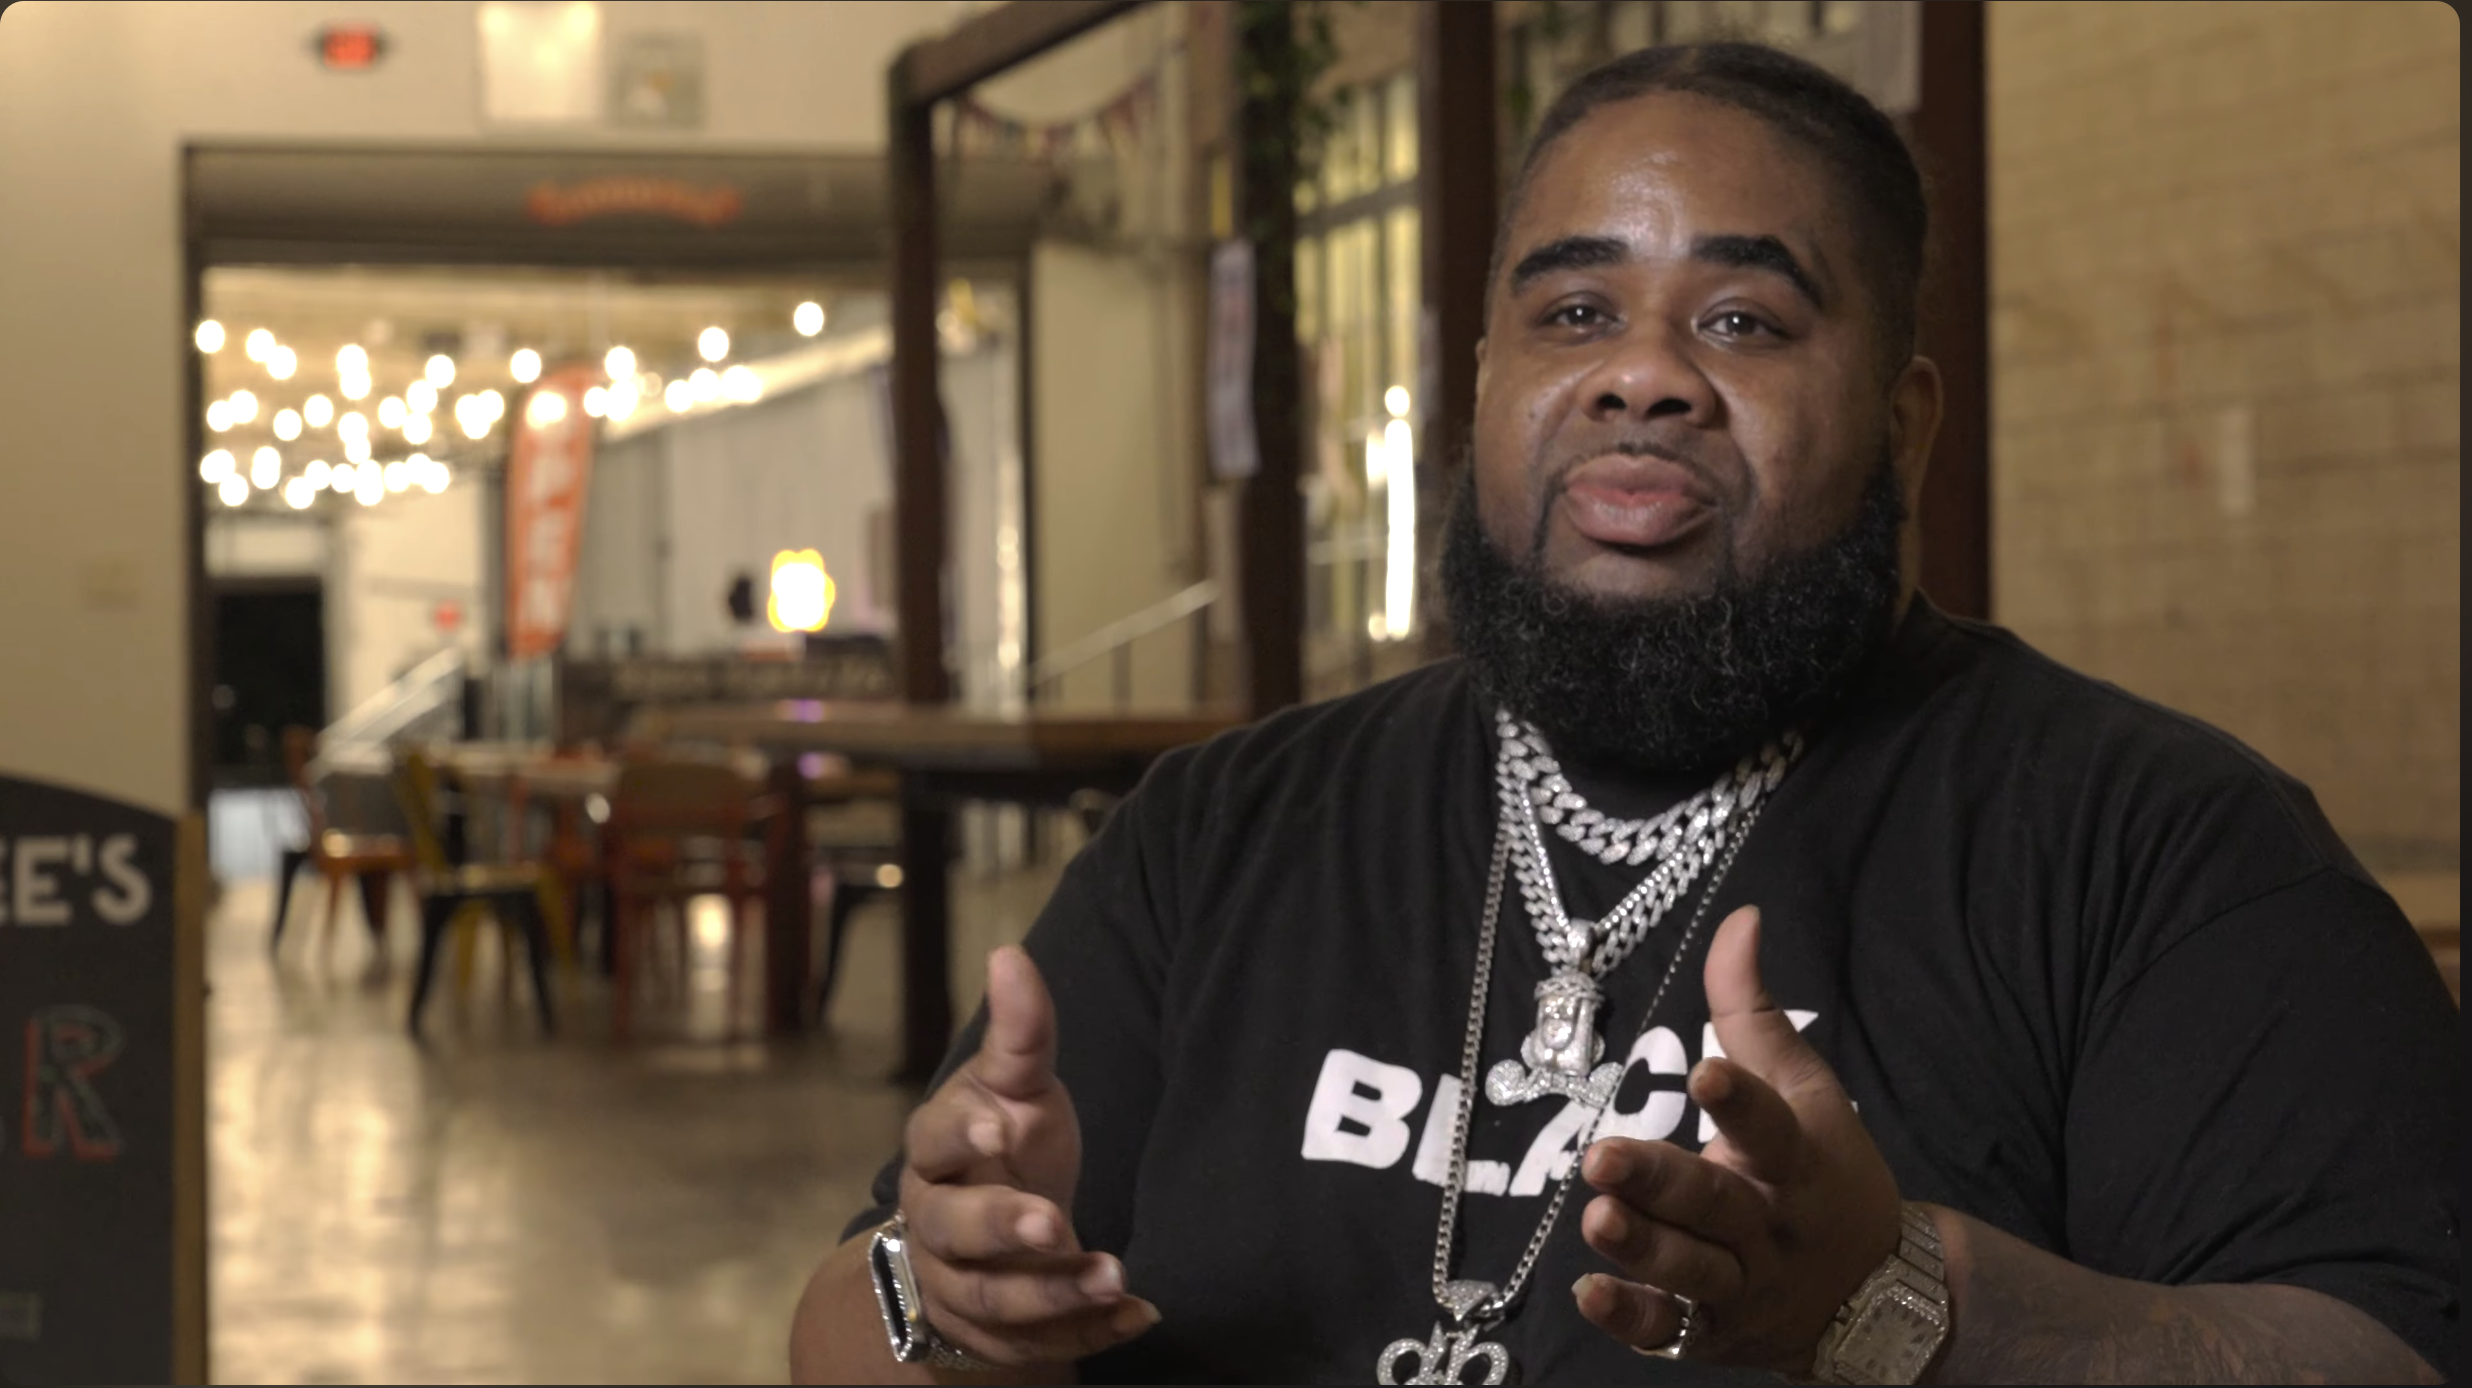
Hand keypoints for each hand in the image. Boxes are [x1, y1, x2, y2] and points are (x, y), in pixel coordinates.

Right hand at [896, 945, 1159, 1367]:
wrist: (997, 1233)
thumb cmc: (1008, 1143)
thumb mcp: (1019, 1086)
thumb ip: (1022, 1032)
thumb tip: (1010, 952)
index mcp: (936, 1152)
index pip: (931, 1141)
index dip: (960, 1136)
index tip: (999, 1127)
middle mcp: (936, 1223)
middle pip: (950, 1230)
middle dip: (1000, 1228)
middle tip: (1053, 1222)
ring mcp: (960, 1285)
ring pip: (991, 1300)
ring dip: (1053, 1293)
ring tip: (1112, 1274)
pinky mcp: (997, 1336)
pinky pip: (1038, 1346)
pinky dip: (1087, 1334)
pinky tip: (1135, 1313)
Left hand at [1571, 906, 1900, 1372]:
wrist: (1876, 1296)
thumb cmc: (1823, 1172)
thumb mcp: (1802, 1089)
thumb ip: (1752, 1009)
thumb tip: (1739, 917)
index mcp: (1795, 1158)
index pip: (1770, 1125)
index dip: (1740, 1100)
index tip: (1703, 1072)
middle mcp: (1769, 1224)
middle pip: (1715, 1204)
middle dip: (1661, 1183)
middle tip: (1604, 1159)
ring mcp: (1742, 1282)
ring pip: (1691, 1268)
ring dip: (1642, 1247)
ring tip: (1595, 1217)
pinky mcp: (1713, 1331)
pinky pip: (1669, 1328)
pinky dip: (1631, 1316)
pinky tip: (1589, 1292)